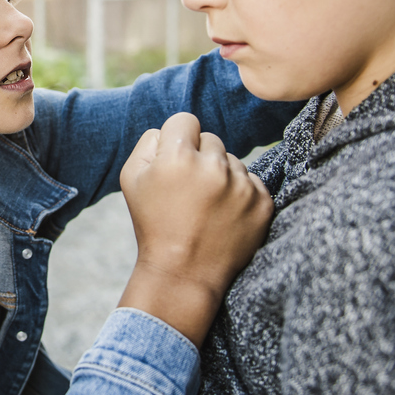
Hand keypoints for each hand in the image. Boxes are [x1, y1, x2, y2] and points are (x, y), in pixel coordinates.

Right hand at [116, 112, 272, 345]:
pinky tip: (223, 216)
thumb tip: (170, 131)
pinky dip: (240, 195)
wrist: (184, 274)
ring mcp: (242, 185)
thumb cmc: (153, 225)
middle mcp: (214, 166)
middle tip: (188, 191)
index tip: (175, 162)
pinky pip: (251, 181)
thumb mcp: (131, 179)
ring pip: (233, 161)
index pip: (185, 120)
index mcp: (178, 156)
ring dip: (221, 176)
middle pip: (211, 139)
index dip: (177, 140)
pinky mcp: (263, 203)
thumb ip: (148, 142)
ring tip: (206, 207)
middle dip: (199, 158)